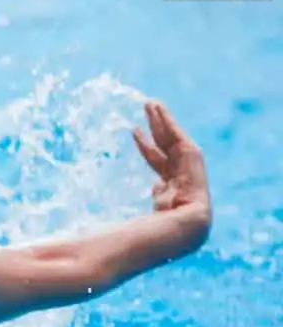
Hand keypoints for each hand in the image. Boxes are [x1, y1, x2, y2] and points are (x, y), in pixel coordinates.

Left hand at [132, 101, 210, 217]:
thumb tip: (150, 192)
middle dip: (154, 126)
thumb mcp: (151, 210)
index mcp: (169, 183)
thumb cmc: (165, 223)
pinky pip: (174, 132)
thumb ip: (151, 198)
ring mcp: (186, 162)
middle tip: (146, 109)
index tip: (135, 132)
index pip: (156, 159)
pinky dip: (166, 119)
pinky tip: (158, 108)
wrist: (186, 221)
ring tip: (150, 103)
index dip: (145, 145)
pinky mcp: (191, 152)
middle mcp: (179, 170)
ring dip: (160, 118)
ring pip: (169, 134)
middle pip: (163, 142)